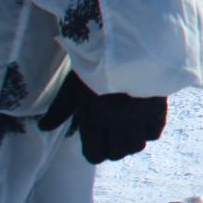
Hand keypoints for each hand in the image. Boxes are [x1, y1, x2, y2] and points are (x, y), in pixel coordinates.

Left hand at [37, 72, 166, 163]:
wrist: (130, 46)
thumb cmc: (97, 65)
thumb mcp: (73, 86)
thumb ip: (60, 110)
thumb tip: (44, 128)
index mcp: (94, 120)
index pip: (95, 155)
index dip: (94, 151)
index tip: (95, 142)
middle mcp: (117, 124)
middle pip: (117, 154)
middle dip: (113, 147)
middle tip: (111, 134)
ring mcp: (139, 119)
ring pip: (137, 146)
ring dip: (131, 140)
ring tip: (128, 128)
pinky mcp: (158, 109)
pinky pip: (154, 133)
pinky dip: (148, 130)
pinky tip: (143, 119)